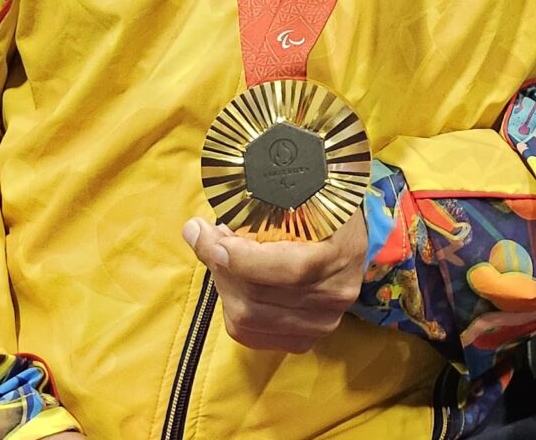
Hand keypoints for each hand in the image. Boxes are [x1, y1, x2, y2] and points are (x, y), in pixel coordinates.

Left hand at [181, 213, 368, 352]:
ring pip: (247, 318)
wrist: (342, 235)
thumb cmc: (318, 207)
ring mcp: (322, 323)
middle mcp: (335, 295)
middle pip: (258, 298)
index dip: (243, 259)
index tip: (209, 236)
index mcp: (341, 253)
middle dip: (221, 268)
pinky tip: (233, 283)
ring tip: (221, 257)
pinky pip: (250, 334)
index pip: (290, 270)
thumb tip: (193, 231)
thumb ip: (249, 211)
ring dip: (223, 285)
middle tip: (206, 238)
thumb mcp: (293, 197)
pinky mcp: (304, 339)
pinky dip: (231, 308)